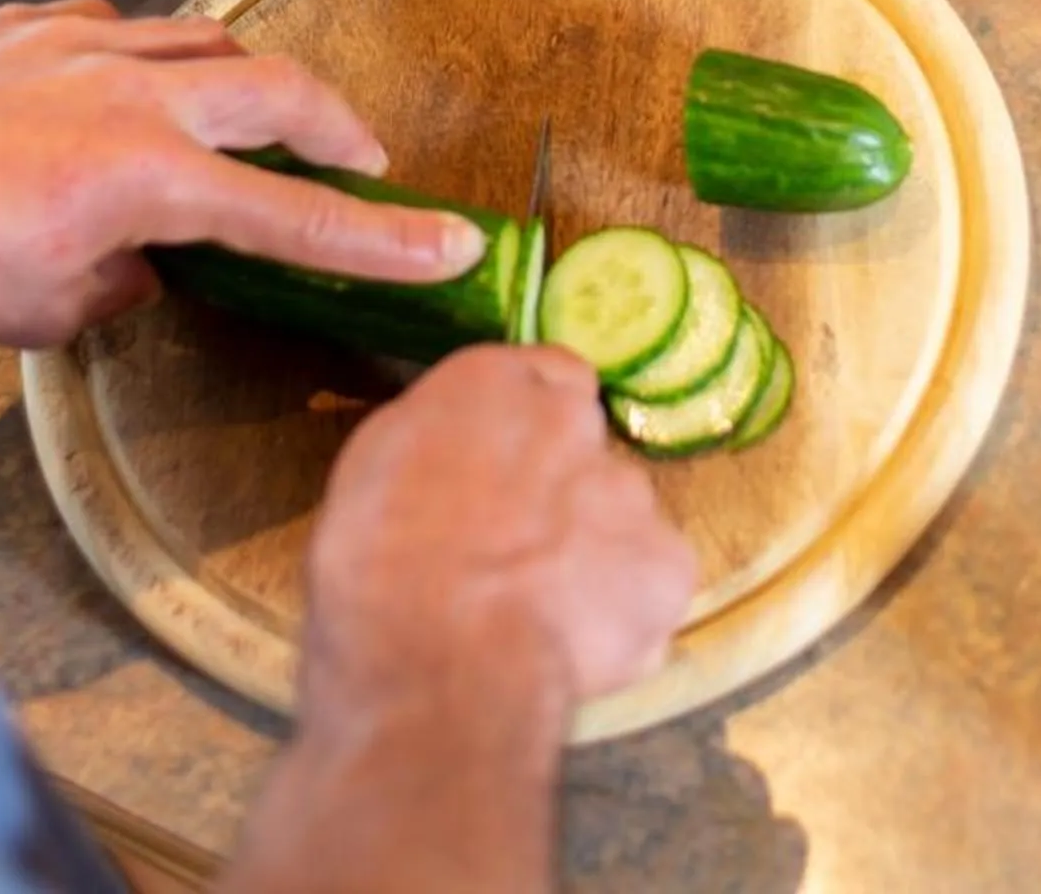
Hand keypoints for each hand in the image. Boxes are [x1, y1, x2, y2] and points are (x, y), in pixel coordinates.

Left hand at [0, 0, 485, 348]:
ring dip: (246, 79)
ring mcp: (78, 47)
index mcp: (148, 177)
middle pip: (276, 89)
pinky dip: (146, 56)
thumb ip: (117, 287)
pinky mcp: (25, 28)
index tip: (449, 243)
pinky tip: (127, 85)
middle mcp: (130, 94)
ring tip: (256, 115)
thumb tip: (145, 271)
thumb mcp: (38, 311)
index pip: (293, 216)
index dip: (380, 238)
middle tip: (362, 162)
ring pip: (203, 39)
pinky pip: (117, 28)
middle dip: (336, 127)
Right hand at [303, 347, 696, 718]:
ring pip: (619, 519)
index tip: (506, 469)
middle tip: (514, 551)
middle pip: (585, 449)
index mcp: (495, 383)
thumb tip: (456, 456)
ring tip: (539, 613)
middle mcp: (575, 422)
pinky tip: (573, 648)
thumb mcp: (373, 471)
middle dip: (562, 492)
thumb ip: (438, 443)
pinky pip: (649, 586)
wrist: (437, 664)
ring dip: (592, 553)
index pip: (547, 376)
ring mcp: (631, 495)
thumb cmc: (374, 569)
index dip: (530, 428)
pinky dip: (623, 614)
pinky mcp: (667, 568)